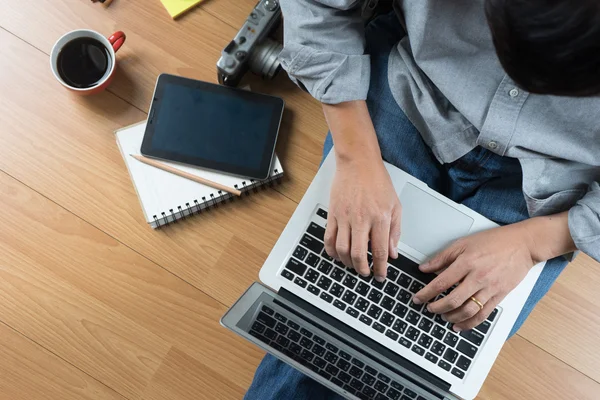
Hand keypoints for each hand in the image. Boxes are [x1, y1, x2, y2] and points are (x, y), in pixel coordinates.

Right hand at [324, 157, 401, 280]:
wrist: (358, 162)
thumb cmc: (377, 181)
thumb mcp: (395, 205)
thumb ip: (395, 231)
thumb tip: (393, 253)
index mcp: (380, 218)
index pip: (379, 251)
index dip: (380, 268)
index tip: (380, 276)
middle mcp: (361, 219)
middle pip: (358, 254)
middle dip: (362, 269)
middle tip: (366, 273)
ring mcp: (345, 217)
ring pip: (342, 250)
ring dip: (347, 263)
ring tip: (353, 265)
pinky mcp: (333, 214)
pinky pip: (329, 238)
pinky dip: (332, 251)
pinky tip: (337, 255)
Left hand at [412, 223, 537, 331]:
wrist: (522, 245)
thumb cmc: (494, 241)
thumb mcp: (463, 243)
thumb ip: (442, 257)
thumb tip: (424, 268)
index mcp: (467, 262)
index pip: (440, 283)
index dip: (426, 293)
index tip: (417, 298)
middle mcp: (478, 277)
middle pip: (453, 300)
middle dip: (436, 307)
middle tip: (428, 308)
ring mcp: (490, 288)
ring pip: (467, 311)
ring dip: (451, 317)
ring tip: (442, 316)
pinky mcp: (499, 296)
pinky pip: (483, 315)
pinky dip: (469, 323)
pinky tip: (460, 325)